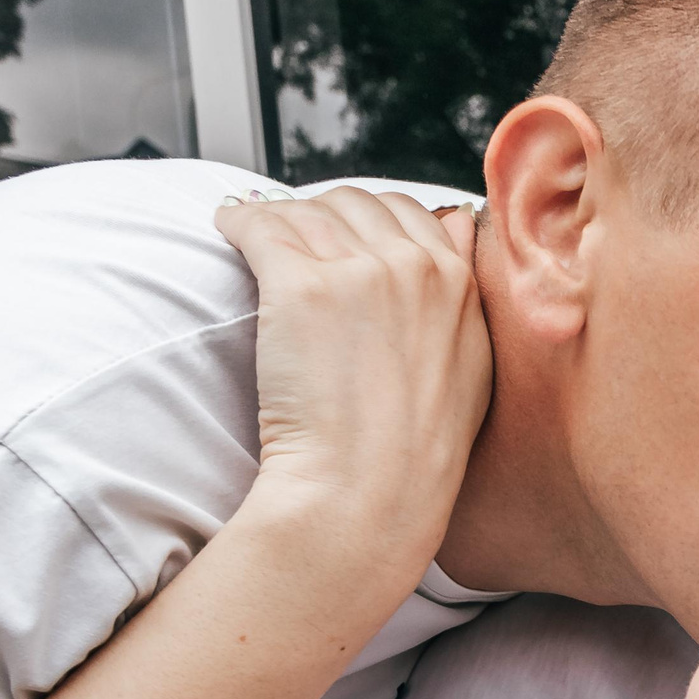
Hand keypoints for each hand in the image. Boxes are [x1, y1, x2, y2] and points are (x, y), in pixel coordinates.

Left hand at [215, 187, 492, 574]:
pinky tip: (227, 233)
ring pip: (306, 211)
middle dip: (321, 214)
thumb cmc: (412, 455)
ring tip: (254, 236)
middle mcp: (416, 267)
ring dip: (277, 219)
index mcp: (459, 285)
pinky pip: (259, 225)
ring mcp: (360, 272)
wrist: (368, 496)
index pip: (410, 212)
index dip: (367, 219)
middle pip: (355, 202)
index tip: (339, 236)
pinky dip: (238, 223)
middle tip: (292, 238)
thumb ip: (463, 297)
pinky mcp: (302, 285)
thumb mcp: (470, 370)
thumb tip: (454, 226)